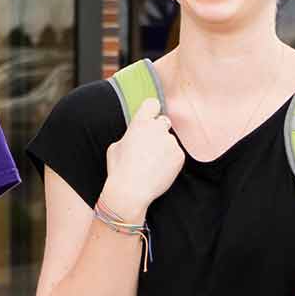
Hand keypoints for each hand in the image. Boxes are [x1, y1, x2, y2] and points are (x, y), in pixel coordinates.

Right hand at [101, 98, 186, 219]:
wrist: (131, 191)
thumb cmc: (119, 170)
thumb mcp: (115, 147)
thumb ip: (129, 136)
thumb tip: (135, 137)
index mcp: (140, 124)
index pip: (152, 104)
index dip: (152, 111)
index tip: (152, 116)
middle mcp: (157, 129)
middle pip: (163, 122)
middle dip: (159, 131)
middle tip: (151, 146)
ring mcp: (170, 142)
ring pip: (169, 141)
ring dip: (164, 149)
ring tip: (152, 165)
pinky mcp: (179, 155)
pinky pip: (176, 154)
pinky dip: (170, 161)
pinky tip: (159, 171)